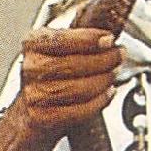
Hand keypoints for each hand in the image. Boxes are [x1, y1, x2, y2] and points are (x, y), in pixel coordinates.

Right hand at [4, 26, 122, 150]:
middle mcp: (31, 68)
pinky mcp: (44, 117)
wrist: (32, 110)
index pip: (62, 39)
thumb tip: (110, 33)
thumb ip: (82, 39)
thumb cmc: (51, 76)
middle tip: (118, 56)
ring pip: (79, 88)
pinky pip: (80, 110)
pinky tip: (107, 93)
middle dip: (103, 60)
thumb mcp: (60, 49)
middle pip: (73, 64)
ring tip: (113, 75)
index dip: (89, 39)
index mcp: (34, 44)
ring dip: (103, 81)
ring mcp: (36, 94)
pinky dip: (99, 101)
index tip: (109, 39)